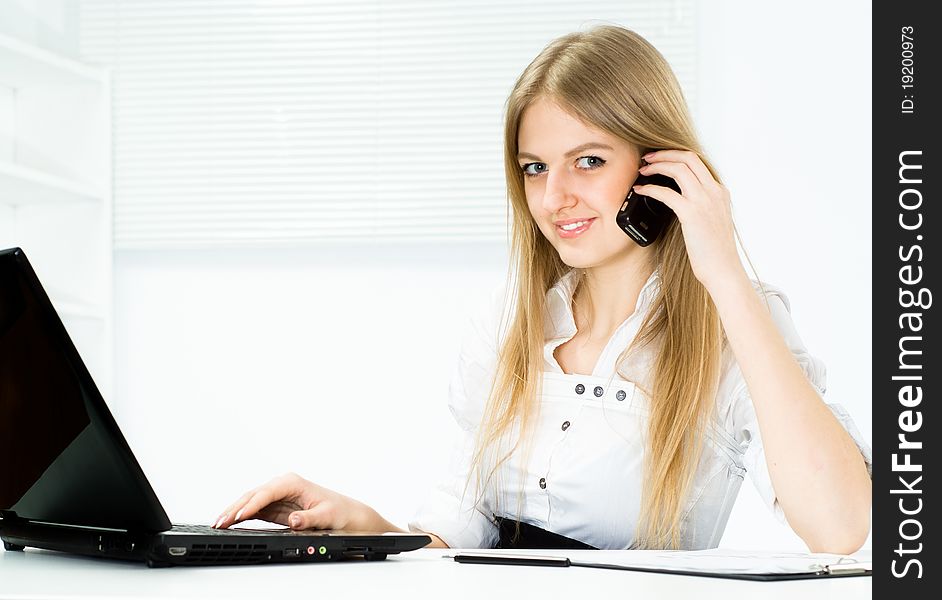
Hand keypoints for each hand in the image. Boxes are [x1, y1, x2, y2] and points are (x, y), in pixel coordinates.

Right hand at [212, 472, 371, 530]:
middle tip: (219, 521)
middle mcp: (282, 485)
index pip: (266, 492)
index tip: (239, 516)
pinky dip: (240, 516)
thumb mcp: (327, 516)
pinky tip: (229, 522)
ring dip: (233, 512)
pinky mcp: (275, 507)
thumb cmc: (338, 511)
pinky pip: (254, 510)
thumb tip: (293, 521)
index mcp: (293, 482)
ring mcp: (277, 496)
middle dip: (235, 508)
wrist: (345, 515)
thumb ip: (309, 519)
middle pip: (253, 495)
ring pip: (249, 502)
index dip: (252, 504)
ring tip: (218, 523)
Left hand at [634, 150, 746, 290]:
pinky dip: (650, 188)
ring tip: (642, 171)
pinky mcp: (692, 214)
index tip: (659, 158)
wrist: (723, 269)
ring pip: (678, 169)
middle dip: (664, 154)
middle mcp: (714, 191)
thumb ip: (701, 204)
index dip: (675, 155)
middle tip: (647, 158)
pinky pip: (666, 193)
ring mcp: (704, 201)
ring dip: (657, 166)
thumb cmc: (714, 251)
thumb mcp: (712, 219)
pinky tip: (640, 191)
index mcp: (719, 191)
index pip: (697, 161)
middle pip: (688, 157)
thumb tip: (678, 197)